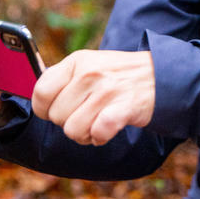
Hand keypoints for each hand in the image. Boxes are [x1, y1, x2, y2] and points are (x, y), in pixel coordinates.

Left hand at [32, 49, 154, 145]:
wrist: (161, 75)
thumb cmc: (119, 75)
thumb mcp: (90, 64)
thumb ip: (64, 79)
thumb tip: (38, 100)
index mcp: (77, 61)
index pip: (41, 92)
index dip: (44, 109)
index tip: (57, 111)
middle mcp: (89, 73)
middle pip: (56, 116)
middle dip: (69, 123)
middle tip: (87, 114)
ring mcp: (107, 90)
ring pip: (73, 130)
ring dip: (85, 134)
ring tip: (98, 122)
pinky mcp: (123, 107)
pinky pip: (97, 133)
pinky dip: (100, 137)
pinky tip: (108, 130)